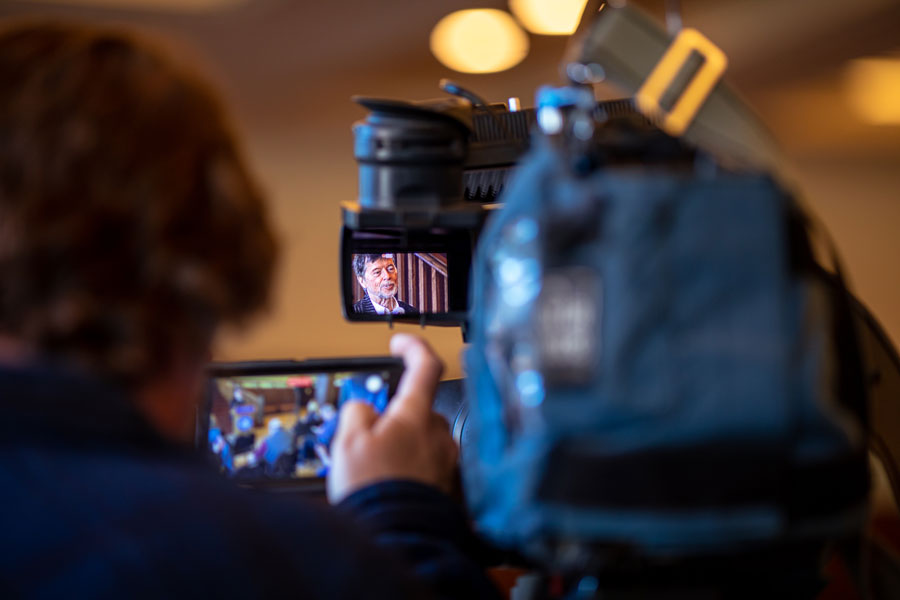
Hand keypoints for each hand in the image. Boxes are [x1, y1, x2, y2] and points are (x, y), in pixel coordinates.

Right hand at [327, 334, 458, 503]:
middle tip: (368, 440)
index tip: (399, 343)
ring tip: (376, 471)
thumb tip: (364, 408)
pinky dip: (411, 468)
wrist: (399, 536)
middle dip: (395, 418)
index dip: (413, 347)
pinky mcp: (448, 484)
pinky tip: (393, 484)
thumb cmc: (375, 491)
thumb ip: (357, 411)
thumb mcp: (348, 442)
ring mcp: (447, 460)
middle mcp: (439, 434)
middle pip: (418, 409)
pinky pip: (428, 464)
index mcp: (416, 415)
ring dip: (402, 446)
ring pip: (422, 439)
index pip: (425, 365)